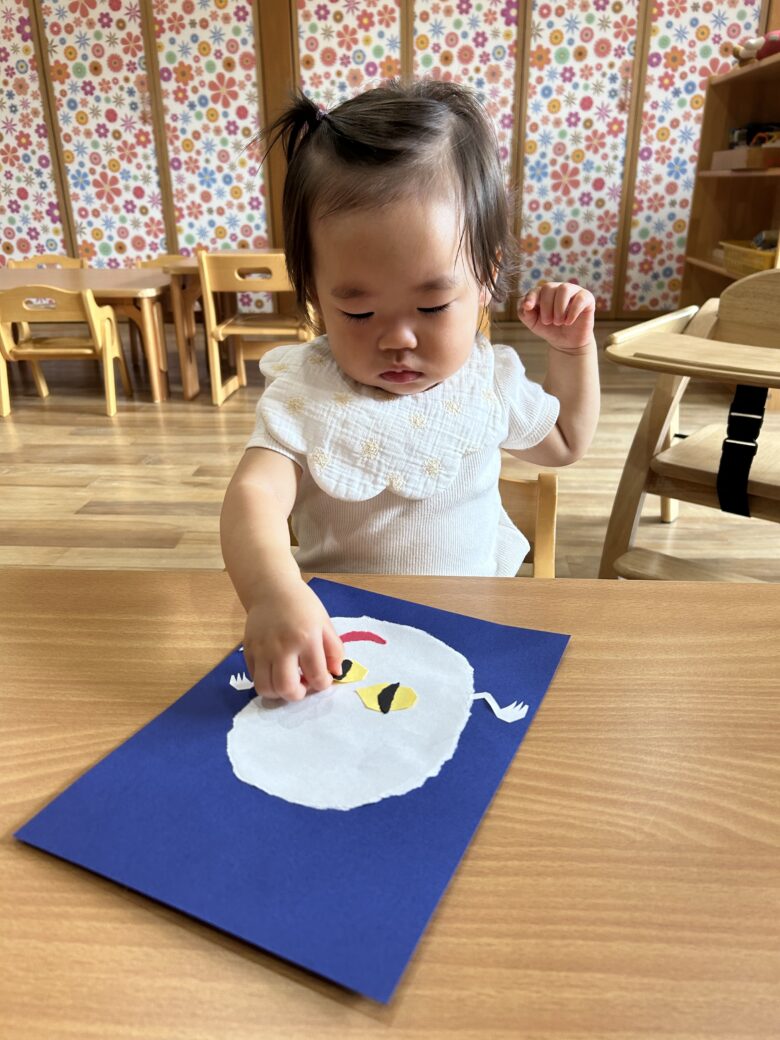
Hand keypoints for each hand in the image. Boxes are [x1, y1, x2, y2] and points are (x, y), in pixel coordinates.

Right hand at [243, 580, 344, 700]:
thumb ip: (334, 650)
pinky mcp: (248, 650)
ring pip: (265, 688)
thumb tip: (335, 673)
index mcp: (306, 638)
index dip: (323, 684)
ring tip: (287, 681)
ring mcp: (262, 650)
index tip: (323, 677)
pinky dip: (266, 681)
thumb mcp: (325, 623)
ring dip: (278, 692)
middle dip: (298, 695)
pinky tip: (275, 671)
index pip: (316, 677)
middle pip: (286, 689)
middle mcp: (282, 647)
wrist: (272, 589)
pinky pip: (254, 677)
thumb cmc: (302, 605)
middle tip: (303, 685)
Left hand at [518, 282, 595, 353]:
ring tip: (558, 322)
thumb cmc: (549, 329)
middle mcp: (558, 288)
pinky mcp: (587, 298)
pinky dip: (572, 311)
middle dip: (546, 307)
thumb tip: (525, 305)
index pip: (536, 289)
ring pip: (564, 289)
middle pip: (548, 287)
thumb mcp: (533, 323)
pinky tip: (568, 322)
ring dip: (559, 308)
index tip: (528, 308)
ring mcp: (573, 291)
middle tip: (548, 322)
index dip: (531, 297)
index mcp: (544, 293)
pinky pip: (580, 298)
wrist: (567, 342)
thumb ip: (525, 314)